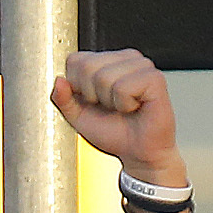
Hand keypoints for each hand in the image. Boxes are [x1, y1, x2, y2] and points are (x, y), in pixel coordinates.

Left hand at [52, 49, 181, 180]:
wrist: (139, 154)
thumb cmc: (114, 133)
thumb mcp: (78, 117)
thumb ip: (63, 99)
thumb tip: (59, 81)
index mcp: (107, 61)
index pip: (75, 60)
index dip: (78, 87)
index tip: (95, 102)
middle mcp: (124, 58)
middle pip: (87, 67)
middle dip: (93, 96)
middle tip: (111, 108)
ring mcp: (141, 65)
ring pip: (104, 77)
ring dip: (110, 102)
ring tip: (125, 108)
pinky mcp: (154, 78)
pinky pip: (123, 88)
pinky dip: (125, 105)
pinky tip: (136, 108)